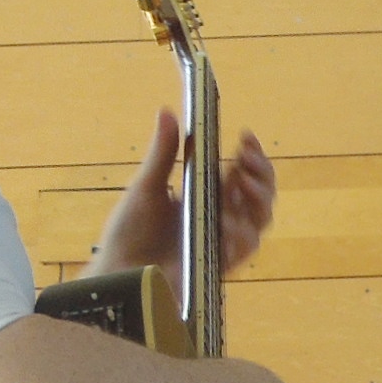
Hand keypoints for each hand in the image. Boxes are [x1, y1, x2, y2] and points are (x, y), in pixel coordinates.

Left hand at [93, 110, 280, 277]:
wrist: (119, 271)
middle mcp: (222, 216)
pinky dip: (242, 232)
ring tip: (240, 185)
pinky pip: (246, 248)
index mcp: (208, 194)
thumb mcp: (145, 186)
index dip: (252, 154)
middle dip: (262, 174)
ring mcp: (224, 241)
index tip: (246, 136)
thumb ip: (163, 153)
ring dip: (257, 199)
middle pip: (262, 194)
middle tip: (245, 160)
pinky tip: (227, 222)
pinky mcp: (220, 263)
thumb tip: (167, 111)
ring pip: (262, 218)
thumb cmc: (130, 231)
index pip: (244, 170)